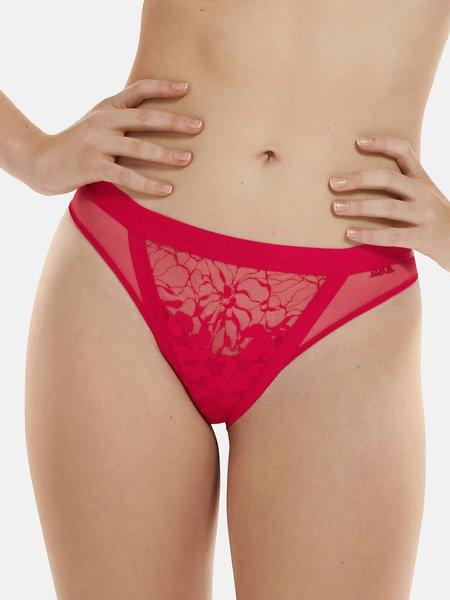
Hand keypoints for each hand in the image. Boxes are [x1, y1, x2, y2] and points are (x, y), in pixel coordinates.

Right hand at [33, 79, 202, 195]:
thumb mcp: (97, 122)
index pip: (138, 91)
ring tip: (188, 158)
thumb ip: (122, 117)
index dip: (162, 87)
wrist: (42, 162)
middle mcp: (103, 121)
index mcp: (106, 106)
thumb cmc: (78, 143)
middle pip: (144, 118)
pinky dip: (148, 183)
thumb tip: (159, 118)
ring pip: (139, 147)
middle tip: (199, 125)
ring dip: (166, 153)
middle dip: (174, 121)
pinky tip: (167, 189)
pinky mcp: (93, 167)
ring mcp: (97, 144)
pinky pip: (127, 175)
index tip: (187, 88)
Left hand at [329, 136, 449, 270]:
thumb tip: (361, 181)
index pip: (404, 152)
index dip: (382, 143)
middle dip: (359, 179)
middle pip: (389, 178)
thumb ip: (402, 188)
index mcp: (423, 180)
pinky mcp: (423, 238)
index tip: (357, 141)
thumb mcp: (424, 197)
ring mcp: (425, 216)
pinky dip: (369, 235)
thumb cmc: (434, 221)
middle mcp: (424, 194)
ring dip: (359, 207)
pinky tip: (349, 234)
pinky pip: (392, 235)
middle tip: (333, 183)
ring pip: (388, 207)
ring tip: (335, 208)